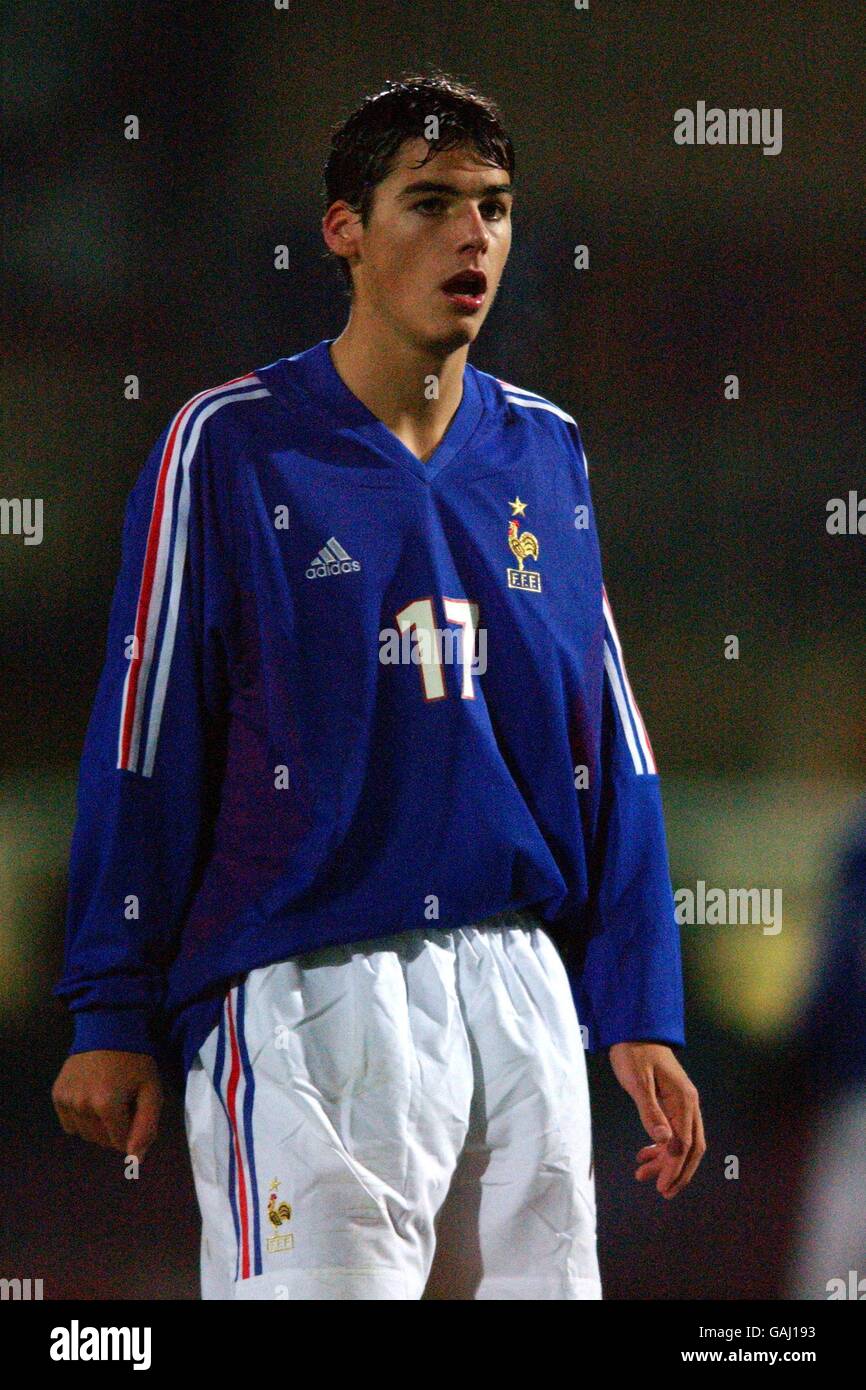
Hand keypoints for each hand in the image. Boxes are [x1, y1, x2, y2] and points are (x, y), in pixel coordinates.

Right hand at [51, 1051, 162, 1162]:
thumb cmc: (135, 1060)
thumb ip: (146, 1127)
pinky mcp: (57, 1095)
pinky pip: (70, 1124)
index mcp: (107, 1105)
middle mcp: (82, 1105)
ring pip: (85, 1135)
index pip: (120, 1143)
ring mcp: (66, 1100)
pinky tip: (91, 1099)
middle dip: (116, 1129)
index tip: (136, 1109)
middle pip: (102, 1141)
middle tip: (124, 1102)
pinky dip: (82, 1119)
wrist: (107, 1027)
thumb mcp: (151, 1090)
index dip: (133, 1130)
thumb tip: (136, 1161)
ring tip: (108, 1099)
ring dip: (99, 1126)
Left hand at [608, 1041, 705, 1197]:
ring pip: (681, 1142)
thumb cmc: (635, 1053)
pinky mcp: (671, 1103)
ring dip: (665, 1161)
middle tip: (662, 1191)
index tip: (664, 1187)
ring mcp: (681, 1104)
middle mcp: (688, 1104)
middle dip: (677, 1171)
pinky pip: (672, 1132)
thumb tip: (664, 1142)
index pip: (684, 1144)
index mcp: (684, 1101)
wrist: (634, 1031)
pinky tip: (644, 1155)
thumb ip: (650, 1112)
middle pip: (690, 1147)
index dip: (676, 1168)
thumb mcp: (638, 1082)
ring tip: (643, 1174)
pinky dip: (660, 1147)